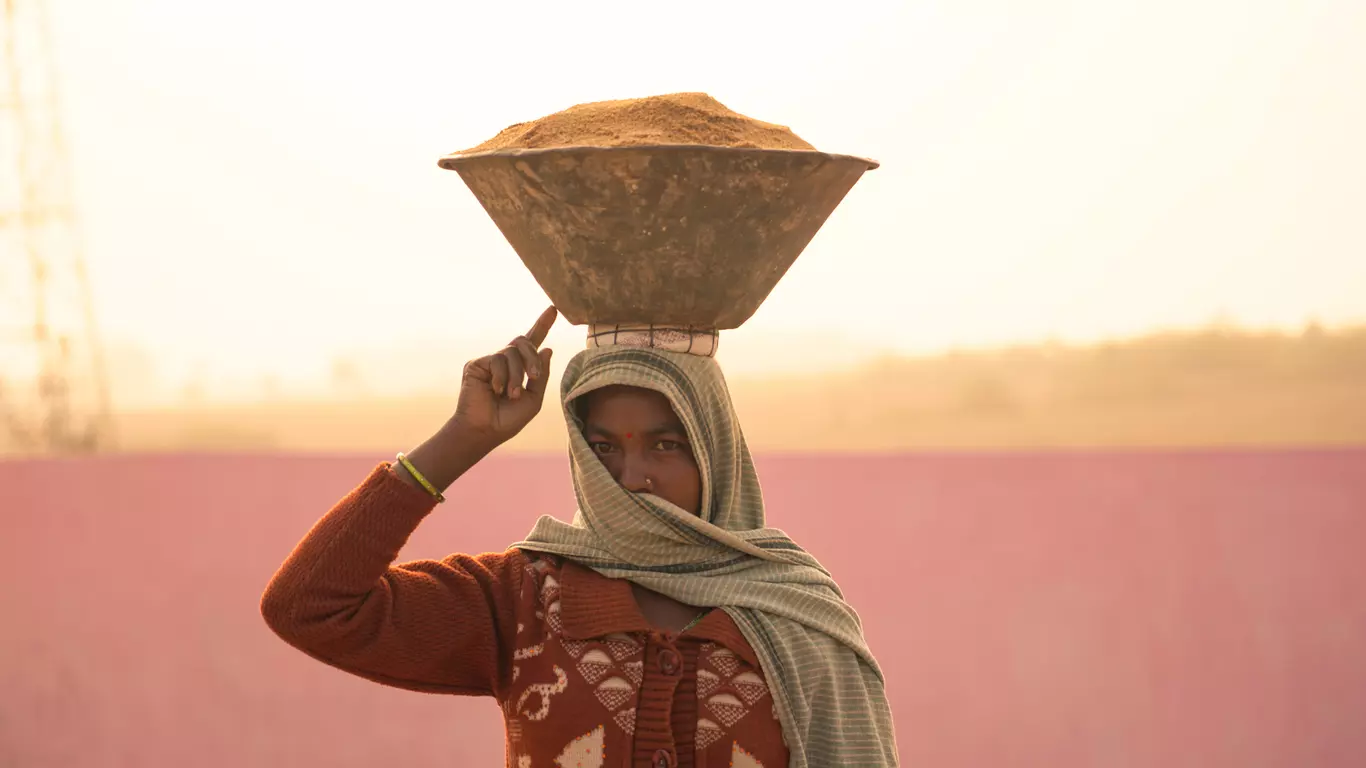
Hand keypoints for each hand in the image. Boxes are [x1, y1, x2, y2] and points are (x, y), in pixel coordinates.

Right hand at [451, 306, 557, 448]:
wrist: (485, 430)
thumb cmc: (508, 419)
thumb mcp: (533, 399)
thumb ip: (542, 375)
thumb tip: (547, 349)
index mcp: (520, 368)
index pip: (533, 342)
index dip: (543, 324)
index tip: (553, 309)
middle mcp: (505, 361)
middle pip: (524, 341)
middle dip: (532, 358)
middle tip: (534, 377)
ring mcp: (490, 361)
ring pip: (511, 352)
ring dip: (517, 375)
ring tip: (511, 394)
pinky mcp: (476, 364)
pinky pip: (497, 360)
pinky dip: (502, 377)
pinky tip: (496, 391)